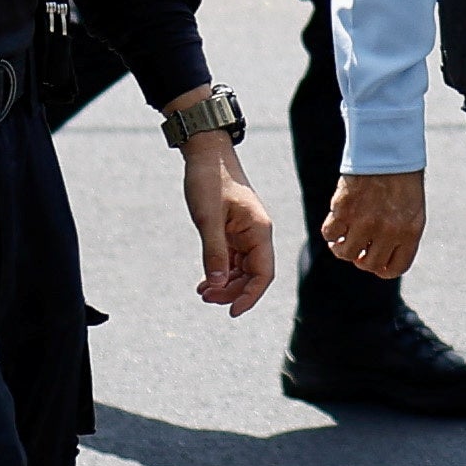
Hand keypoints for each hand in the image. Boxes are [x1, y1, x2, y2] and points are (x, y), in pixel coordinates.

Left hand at [178, 119, 276, 311]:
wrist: (206, 153)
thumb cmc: (209, 180)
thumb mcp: (208, 218)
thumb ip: (213, 252)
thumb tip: (217, 285)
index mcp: (259, 230)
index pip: (263, 273)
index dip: (250, 296)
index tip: (232, 311)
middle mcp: (256, 234)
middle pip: (253, 275)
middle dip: (232, 291)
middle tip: (206, 298)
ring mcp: (245, 233)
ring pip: (242, 270)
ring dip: (225, 284)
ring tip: (202, 292)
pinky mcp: (233, 231)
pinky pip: (231, 260)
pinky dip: (220, 272)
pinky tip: (204, 282)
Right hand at [322, 167, 424, 280]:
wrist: (387, 148)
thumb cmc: (401, 178)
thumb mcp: (412, 209)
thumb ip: (401, 235)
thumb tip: (380, 259)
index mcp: (410, 231)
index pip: (395, 267)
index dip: (383, 269)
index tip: (375, 262)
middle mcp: (388, 230)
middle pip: (369, 263)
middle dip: (362, 259)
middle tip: (358, 248)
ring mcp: (364, 221)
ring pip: (346, 252)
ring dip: (342, 249)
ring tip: (342, 239)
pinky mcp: (344, 209)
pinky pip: (330, 233)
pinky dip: (330, 233)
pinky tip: (335, 223)